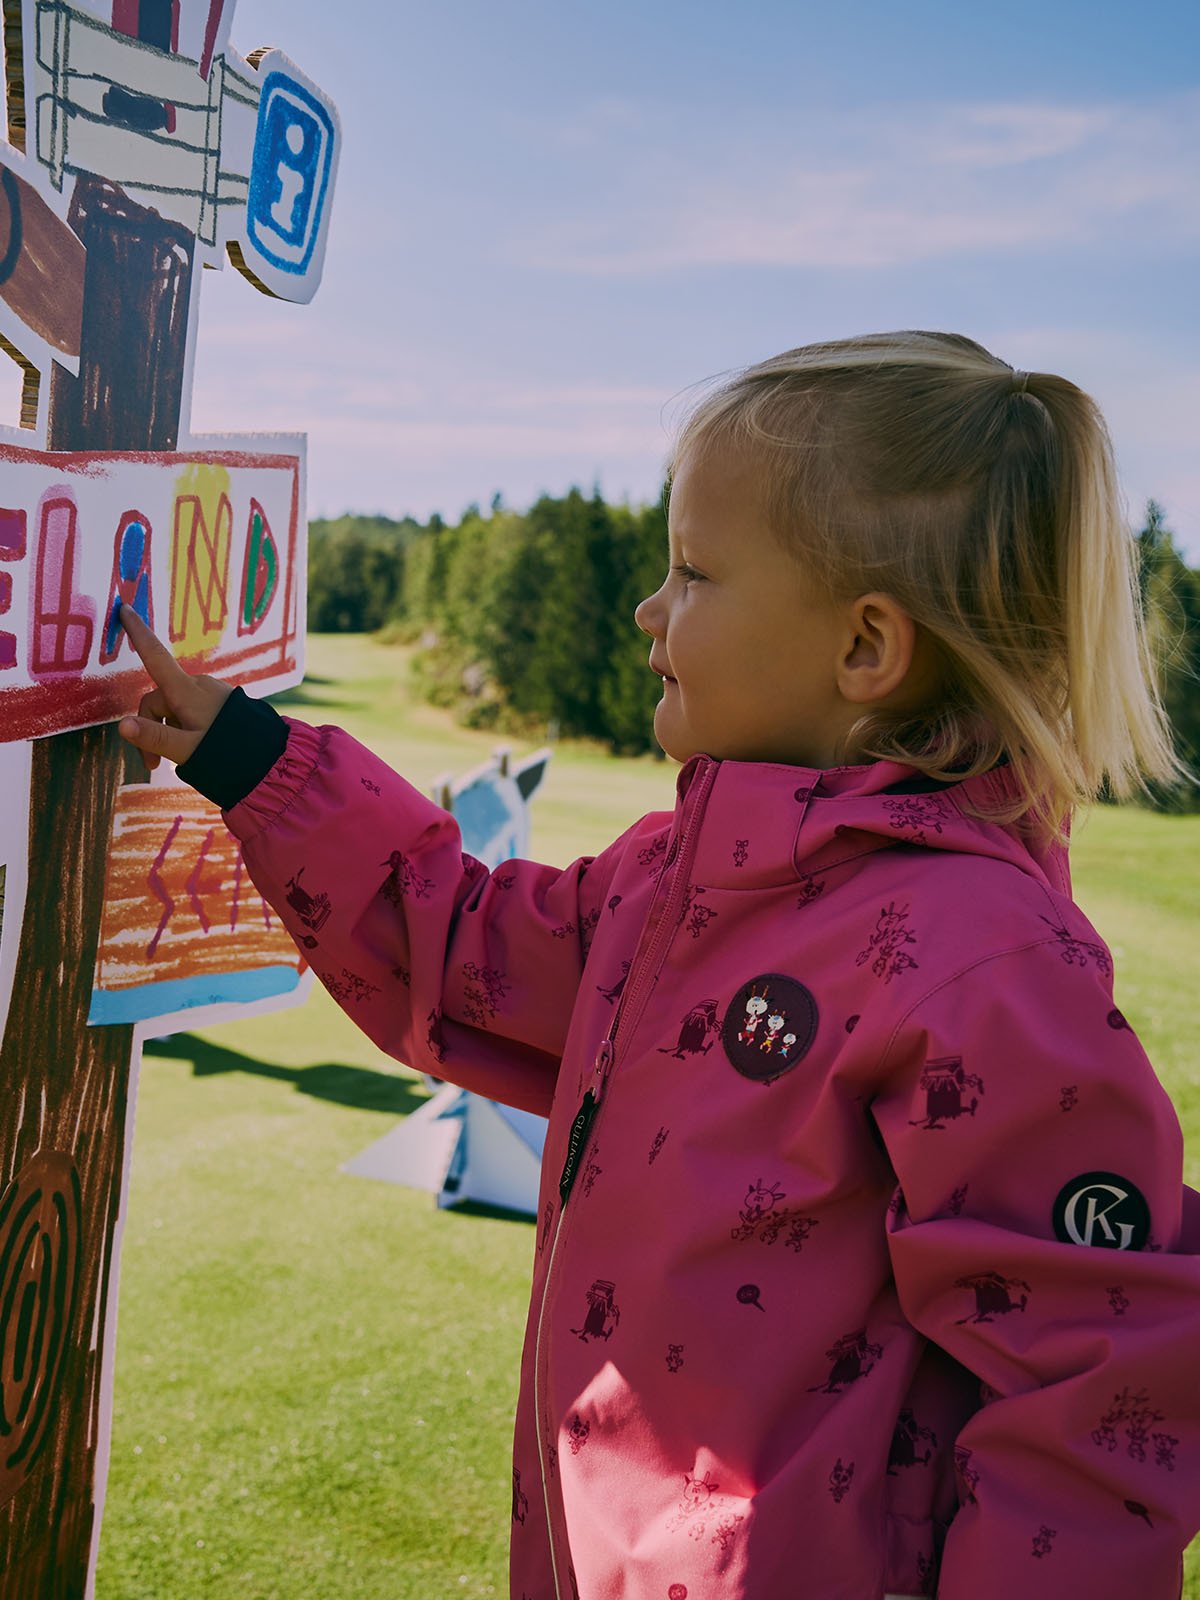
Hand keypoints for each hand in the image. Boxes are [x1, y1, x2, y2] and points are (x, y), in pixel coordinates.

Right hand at [117, 605, 232, 769]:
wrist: (271, 759)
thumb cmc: (228, 753)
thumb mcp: (187, 749)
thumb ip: (154, 737)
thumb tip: (122, 725)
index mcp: (187, 691)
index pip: (155, 656)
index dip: (137, 633)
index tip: (125, 609)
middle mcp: (199, 685)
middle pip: (158, 700)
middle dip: (152, 729)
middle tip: (153, 766)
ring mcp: (212, 693)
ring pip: (175, 708)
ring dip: (170, 731)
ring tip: (184, 758)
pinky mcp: (222, 703)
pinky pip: (193, 711)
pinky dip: (186, 728)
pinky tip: (200, 747)